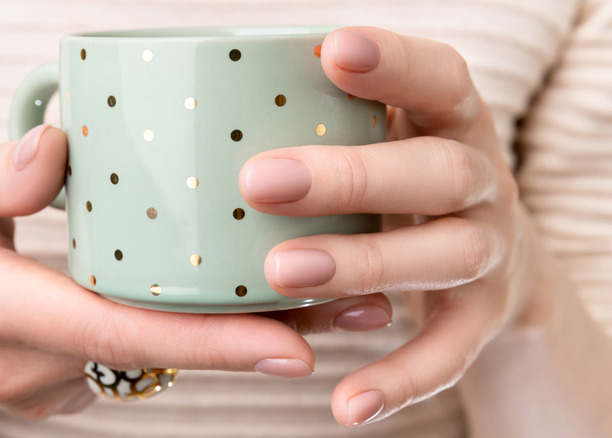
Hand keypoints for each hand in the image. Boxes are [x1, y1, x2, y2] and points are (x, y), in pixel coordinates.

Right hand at [0, 124, 358, 421]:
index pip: (115, 328)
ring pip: (168, 360)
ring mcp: (53, 386)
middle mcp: (33, 365)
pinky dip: (207, 333)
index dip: (210, 340)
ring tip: (345, 305)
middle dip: (264, 339)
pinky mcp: (70, 385)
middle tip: (362, 308)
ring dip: (250, 336)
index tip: (295, 343)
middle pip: (165, 352)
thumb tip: (65, 149)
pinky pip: (150, 358)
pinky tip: (262, 302)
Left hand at [240, 27, 536, 425]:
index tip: (333, 49)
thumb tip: (208, 114)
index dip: (396, 63)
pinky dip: (400, 377)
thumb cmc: (403, 180)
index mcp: (451, 123)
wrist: (492, 254)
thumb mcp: (382, 137)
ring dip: (364, 264)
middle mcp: (481, 180)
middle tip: (261, 182)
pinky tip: (346, 404)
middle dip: (353, 177)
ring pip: (444, 253)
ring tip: (283, 274)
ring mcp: (488, 249)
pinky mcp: (483, 316)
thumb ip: (325, 124)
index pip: (439, 79)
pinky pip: (451, 351)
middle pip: (437, 171)